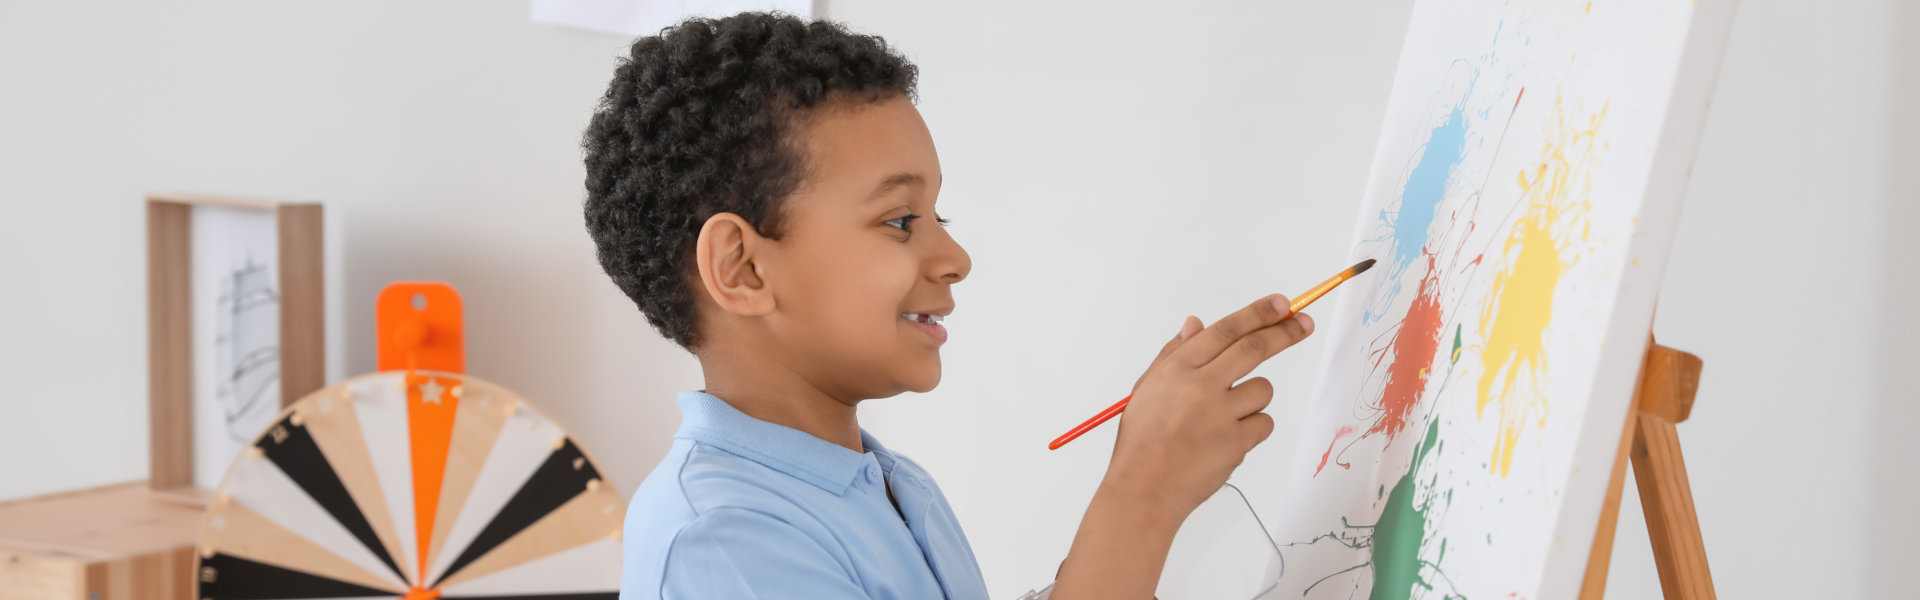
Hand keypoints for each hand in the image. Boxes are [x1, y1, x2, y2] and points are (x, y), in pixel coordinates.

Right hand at [1105, 294, 1313, 521]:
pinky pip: (1263, 424)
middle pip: (1254, 348)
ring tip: (1226, 419)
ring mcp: (1220, 414)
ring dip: (1254, 399)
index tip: (1281, 303)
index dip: (1257, 313)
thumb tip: (1196, 324)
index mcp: (1176, 370)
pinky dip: (1252, 429)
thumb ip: (1173, 354)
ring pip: (1263, 391)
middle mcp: (1199, 386)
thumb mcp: (1147, 390)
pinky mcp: (1236, 442)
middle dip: (1284, 332)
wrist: (1144, 489)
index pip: (1225, 331)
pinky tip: (1227, 440)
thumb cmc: (1142, 442)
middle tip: (1303, 323)